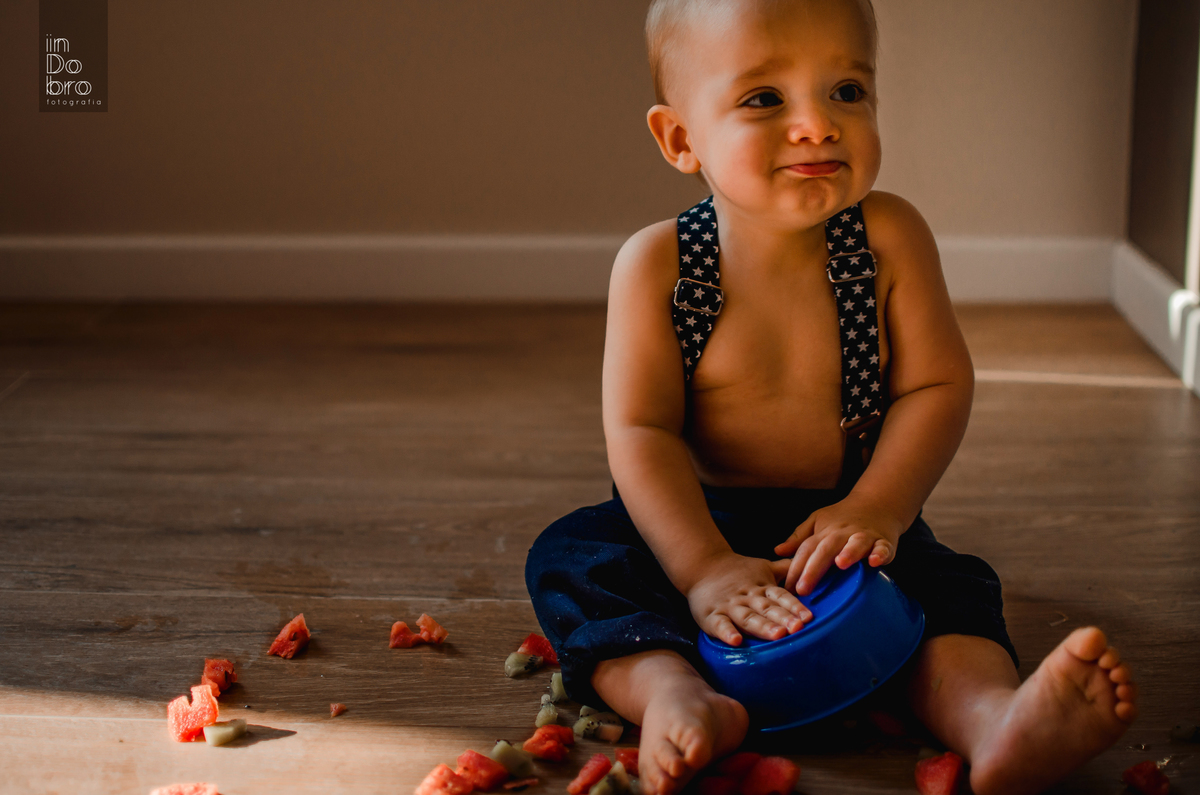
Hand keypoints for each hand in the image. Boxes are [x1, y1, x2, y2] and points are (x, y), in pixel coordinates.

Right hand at [683, 551, 811, 645]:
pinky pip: (719, 625)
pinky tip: (736, 641)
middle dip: (783, 618)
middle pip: (767, 608)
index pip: (780, 596)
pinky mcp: (711, 616)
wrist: (701, 565)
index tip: (807, 617)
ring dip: (762, 627)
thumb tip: (814, 565)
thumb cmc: (737, 571)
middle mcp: (748, 597)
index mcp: (762, 587)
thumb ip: (786, 569)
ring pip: (747, 617)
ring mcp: (729, 606)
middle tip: (798, 628)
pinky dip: (726, 633)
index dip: (794, 606)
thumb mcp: (763, 567)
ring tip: (777, 636)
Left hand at [773, 494, 904, 595]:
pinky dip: (880, 553)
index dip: (795, 568)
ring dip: (848, 553)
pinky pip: (883, 547)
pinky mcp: (884, 541)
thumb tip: (777, 551)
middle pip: (826, 548)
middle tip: (803, 588)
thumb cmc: (843, 517)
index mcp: (825, 532)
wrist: (877, 503)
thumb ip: (800, 538)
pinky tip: (875, 562)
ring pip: (855, 544)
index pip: (807, 549)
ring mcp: (864, 536)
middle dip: (814, 569)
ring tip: (840, 564)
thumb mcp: (818, 522)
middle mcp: (843, 533)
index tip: (787, 587)